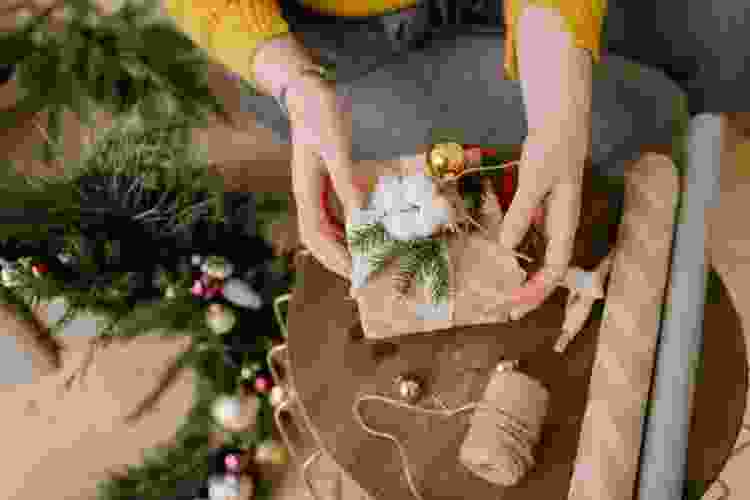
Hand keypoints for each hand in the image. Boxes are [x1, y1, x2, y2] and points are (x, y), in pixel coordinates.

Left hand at [499, 136, 583, 320]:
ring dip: (525, 278)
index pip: (555, 266)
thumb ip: (521, 215)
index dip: (539, 289)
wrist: (559, 123)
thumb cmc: (551, 148)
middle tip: (508, 312)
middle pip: (550, 269)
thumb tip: (506, 250)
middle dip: (532, 293)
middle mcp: (560, 225)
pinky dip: (519, 257)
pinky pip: (531, 242)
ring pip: (541, 258)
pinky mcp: (541, 211)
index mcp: (565, 221)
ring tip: (504, 296)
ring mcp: (551, 219)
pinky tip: (504, 265)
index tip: (517, 304)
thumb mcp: (534, 181)